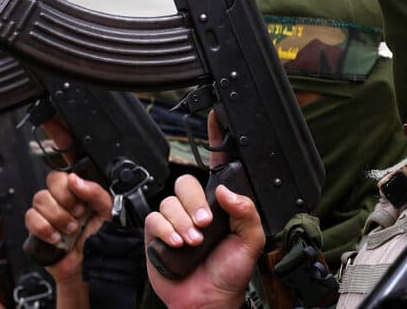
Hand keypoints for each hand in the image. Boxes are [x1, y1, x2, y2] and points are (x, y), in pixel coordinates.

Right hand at [24, 170, 113, 286]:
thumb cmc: (100, 239)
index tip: (82, 204)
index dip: (70, 187)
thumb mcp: (107, 212)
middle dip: (65, 201)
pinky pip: (30, 219)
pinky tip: (57, 238)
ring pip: (39, 200)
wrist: (89, 266)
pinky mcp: (36, 230)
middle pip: (49, 183)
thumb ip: (95, 192)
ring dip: (57, 217)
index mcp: (78, 193)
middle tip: (77, 216)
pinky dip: (44, 229)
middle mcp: (61, 201)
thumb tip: (74, 179)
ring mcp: (47, 214)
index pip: (64, 175)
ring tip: (71, 230)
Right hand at [144, 112, 264, 308]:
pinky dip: (167, 230)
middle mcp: (197, 205)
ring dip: (183, 222)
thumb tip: (225, 192)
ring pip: (170, 201)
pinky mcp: (157, 232)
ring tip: (194, 242)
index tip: (216, 115)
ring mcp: (176, 218)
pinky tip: (178, 244)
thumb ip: (246, 213)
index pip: (218, 163)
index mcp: (222, 201)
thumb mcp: (251, 241)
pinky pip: (155, 218)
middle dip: (195, 203)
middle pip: (186, 182)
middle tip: (206, 224)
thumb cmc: (231, 272)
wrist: (207, 299)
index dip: (215, 138)